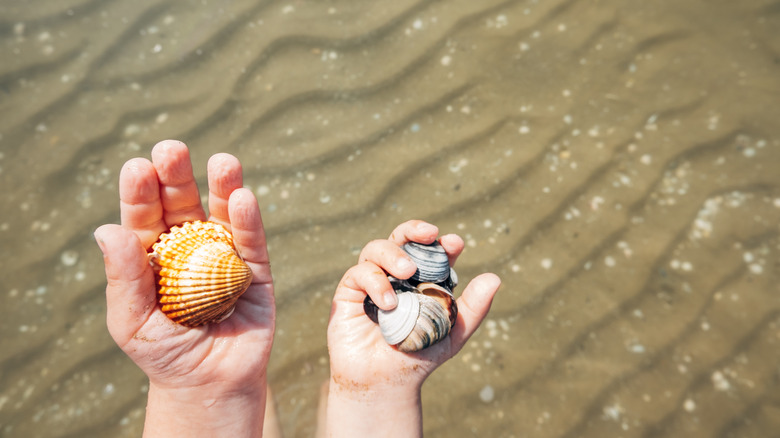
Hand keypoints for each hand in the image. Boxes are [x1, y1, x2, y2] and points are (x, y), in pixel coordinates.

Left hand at [94, 140, 273, 436]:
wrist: (211, 383)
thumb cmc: (164, 353)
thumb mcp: (132, 322)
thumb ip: (123, 278)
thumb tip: (107, 228)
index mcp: (153, 254)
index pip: (145, 215)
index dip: (141, 191)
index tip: (137, 168)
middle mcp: (189, 246)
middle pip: (182, 202)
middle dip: (177, 175)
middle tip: (171, 149)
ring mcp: (225, 254)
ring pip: (221, 212)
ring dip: (222, 184)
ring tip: (222, 161)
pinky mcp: (256, 269)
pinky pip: (252, 240)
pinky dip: (248, 219)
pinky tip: (242, 198)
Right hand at [325, 220, 499, 436]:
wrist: (385, 384)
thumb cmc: (417, 357)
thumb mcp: (452, 333)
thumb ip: (472, 307)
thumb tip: (495, 277)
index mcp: (420, 281)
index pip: (429, 252)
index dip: (441, 243)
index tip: (455, 243)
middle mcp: (394, 276)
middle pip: (399, 238)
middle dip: (414, 229)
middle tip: (431, 234)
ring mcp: (370, 283)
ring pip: (376, 249)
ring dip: (393, 254)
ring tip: (407, 271)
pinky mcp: (348, 294)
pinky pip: (359, 273)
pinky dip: (375, 282)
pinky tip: (390, 303)